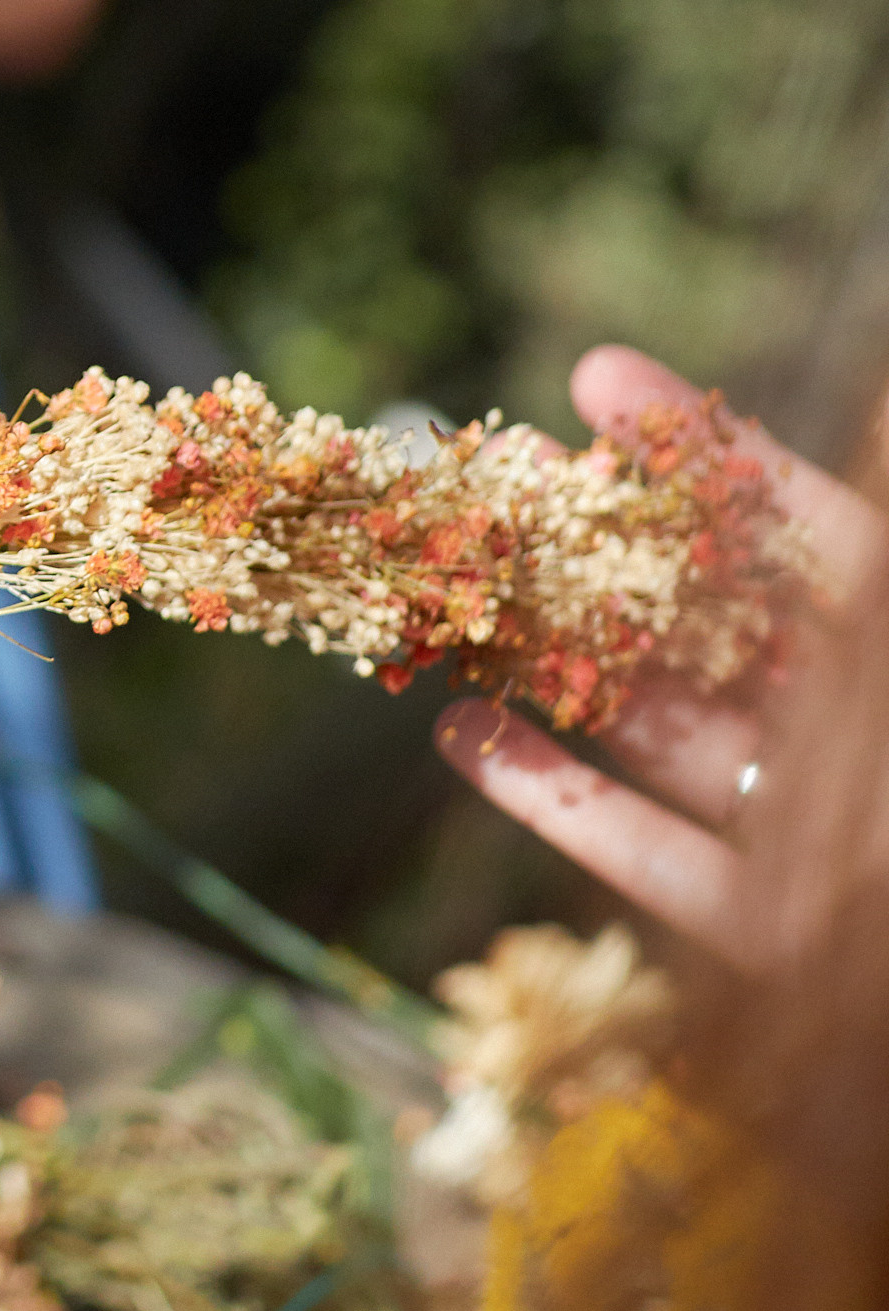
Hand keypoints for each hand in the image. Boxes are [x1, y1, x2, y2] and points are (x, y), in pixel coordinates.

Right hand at [435, 346, 885, 966]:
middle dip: (605, 556)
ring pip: (667, 730)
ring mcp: (806, 834)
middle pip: (714, 621)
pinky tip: (464, 737)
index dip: (701, 453)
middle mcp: (851, 732)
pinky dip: (556, 798)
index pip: (796, 525)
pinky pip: (649, 853)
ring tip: (461, 603)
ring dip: (559, 668)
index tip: (598, 378)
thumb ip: (861, 562)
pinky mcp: (761, 932)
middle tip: (506, 493)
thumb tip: (850, 425)